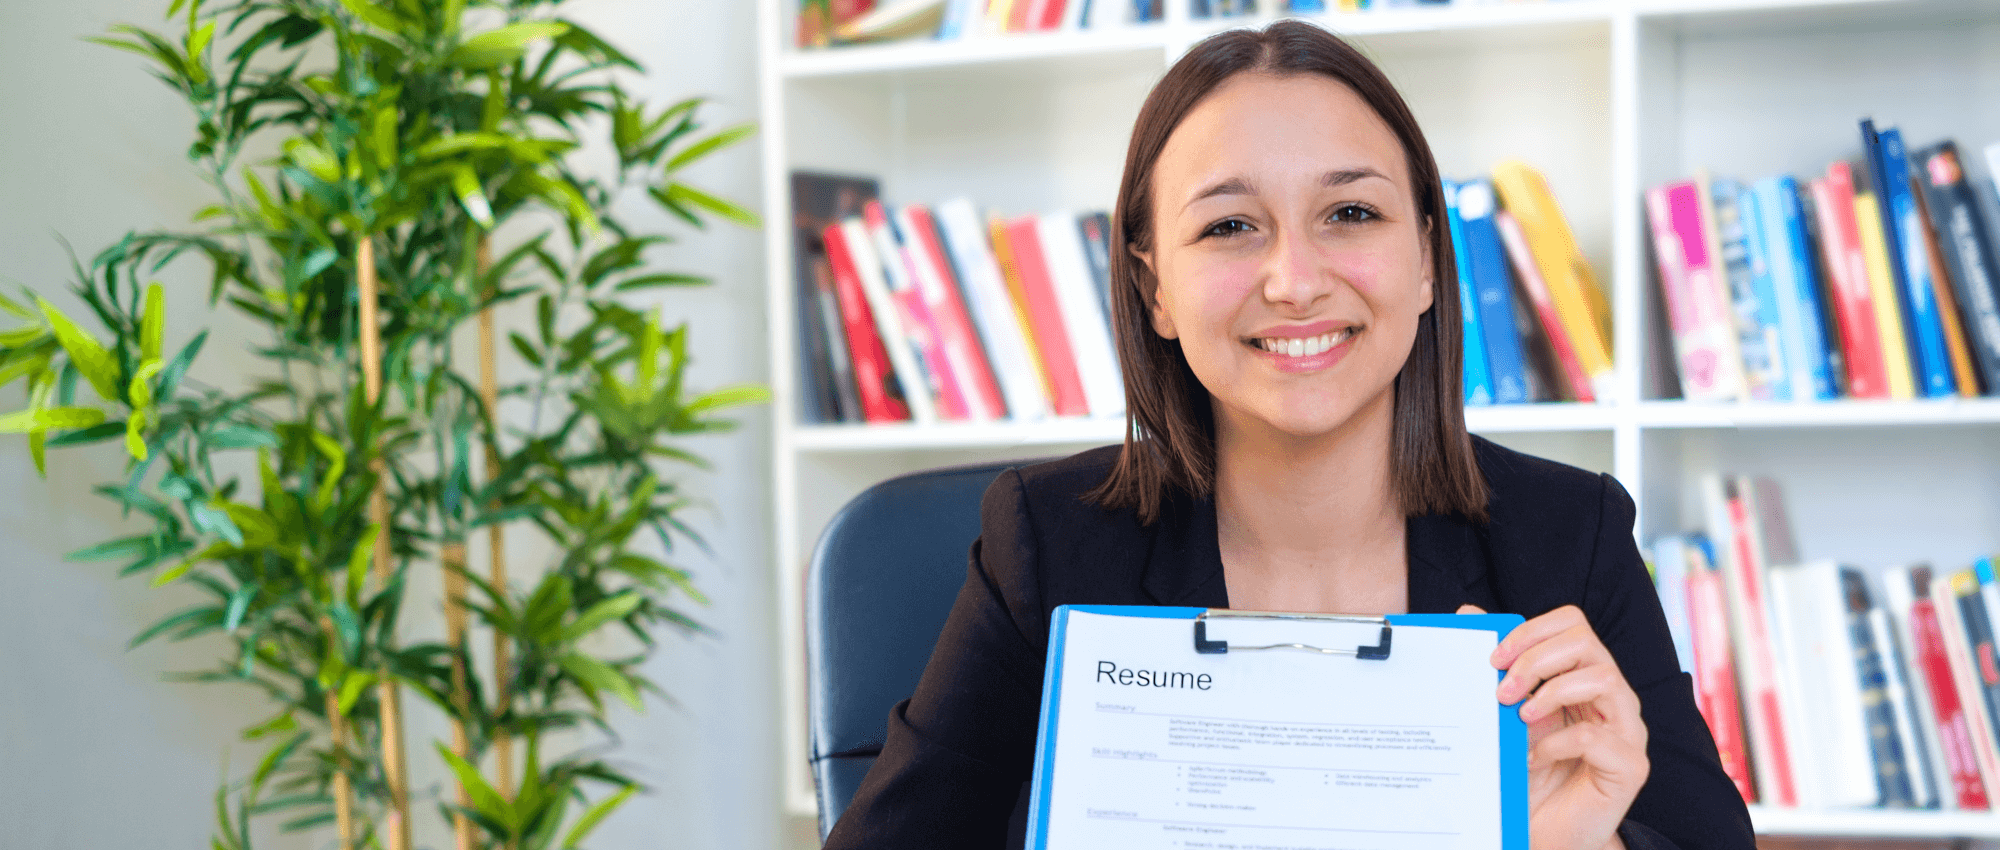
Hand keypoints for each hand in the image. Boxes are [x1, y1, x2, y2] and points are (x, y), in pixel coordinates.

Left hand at [1458, 604, 1643, 849]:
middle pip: (1586, 642)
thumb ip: (1496, 667)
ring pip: (1603, 678)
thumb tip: (1470, 612)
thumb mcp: (1504, 714)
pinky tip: (1534, 758)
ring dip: (1550, 693)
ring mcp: (1626, 730)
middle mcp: (1612, 697)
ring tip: (1519, 718)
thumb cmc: (1527, 773)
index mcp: (1584, 677)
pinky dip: (1558, 742)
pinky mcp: (1629, 766)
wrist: (1543, 832)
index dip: (1531, 631)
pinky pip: (1598, 736)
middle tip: (1501, 690)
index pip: (1572, 625)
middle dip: (1536, 659)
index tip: (1493, 658)